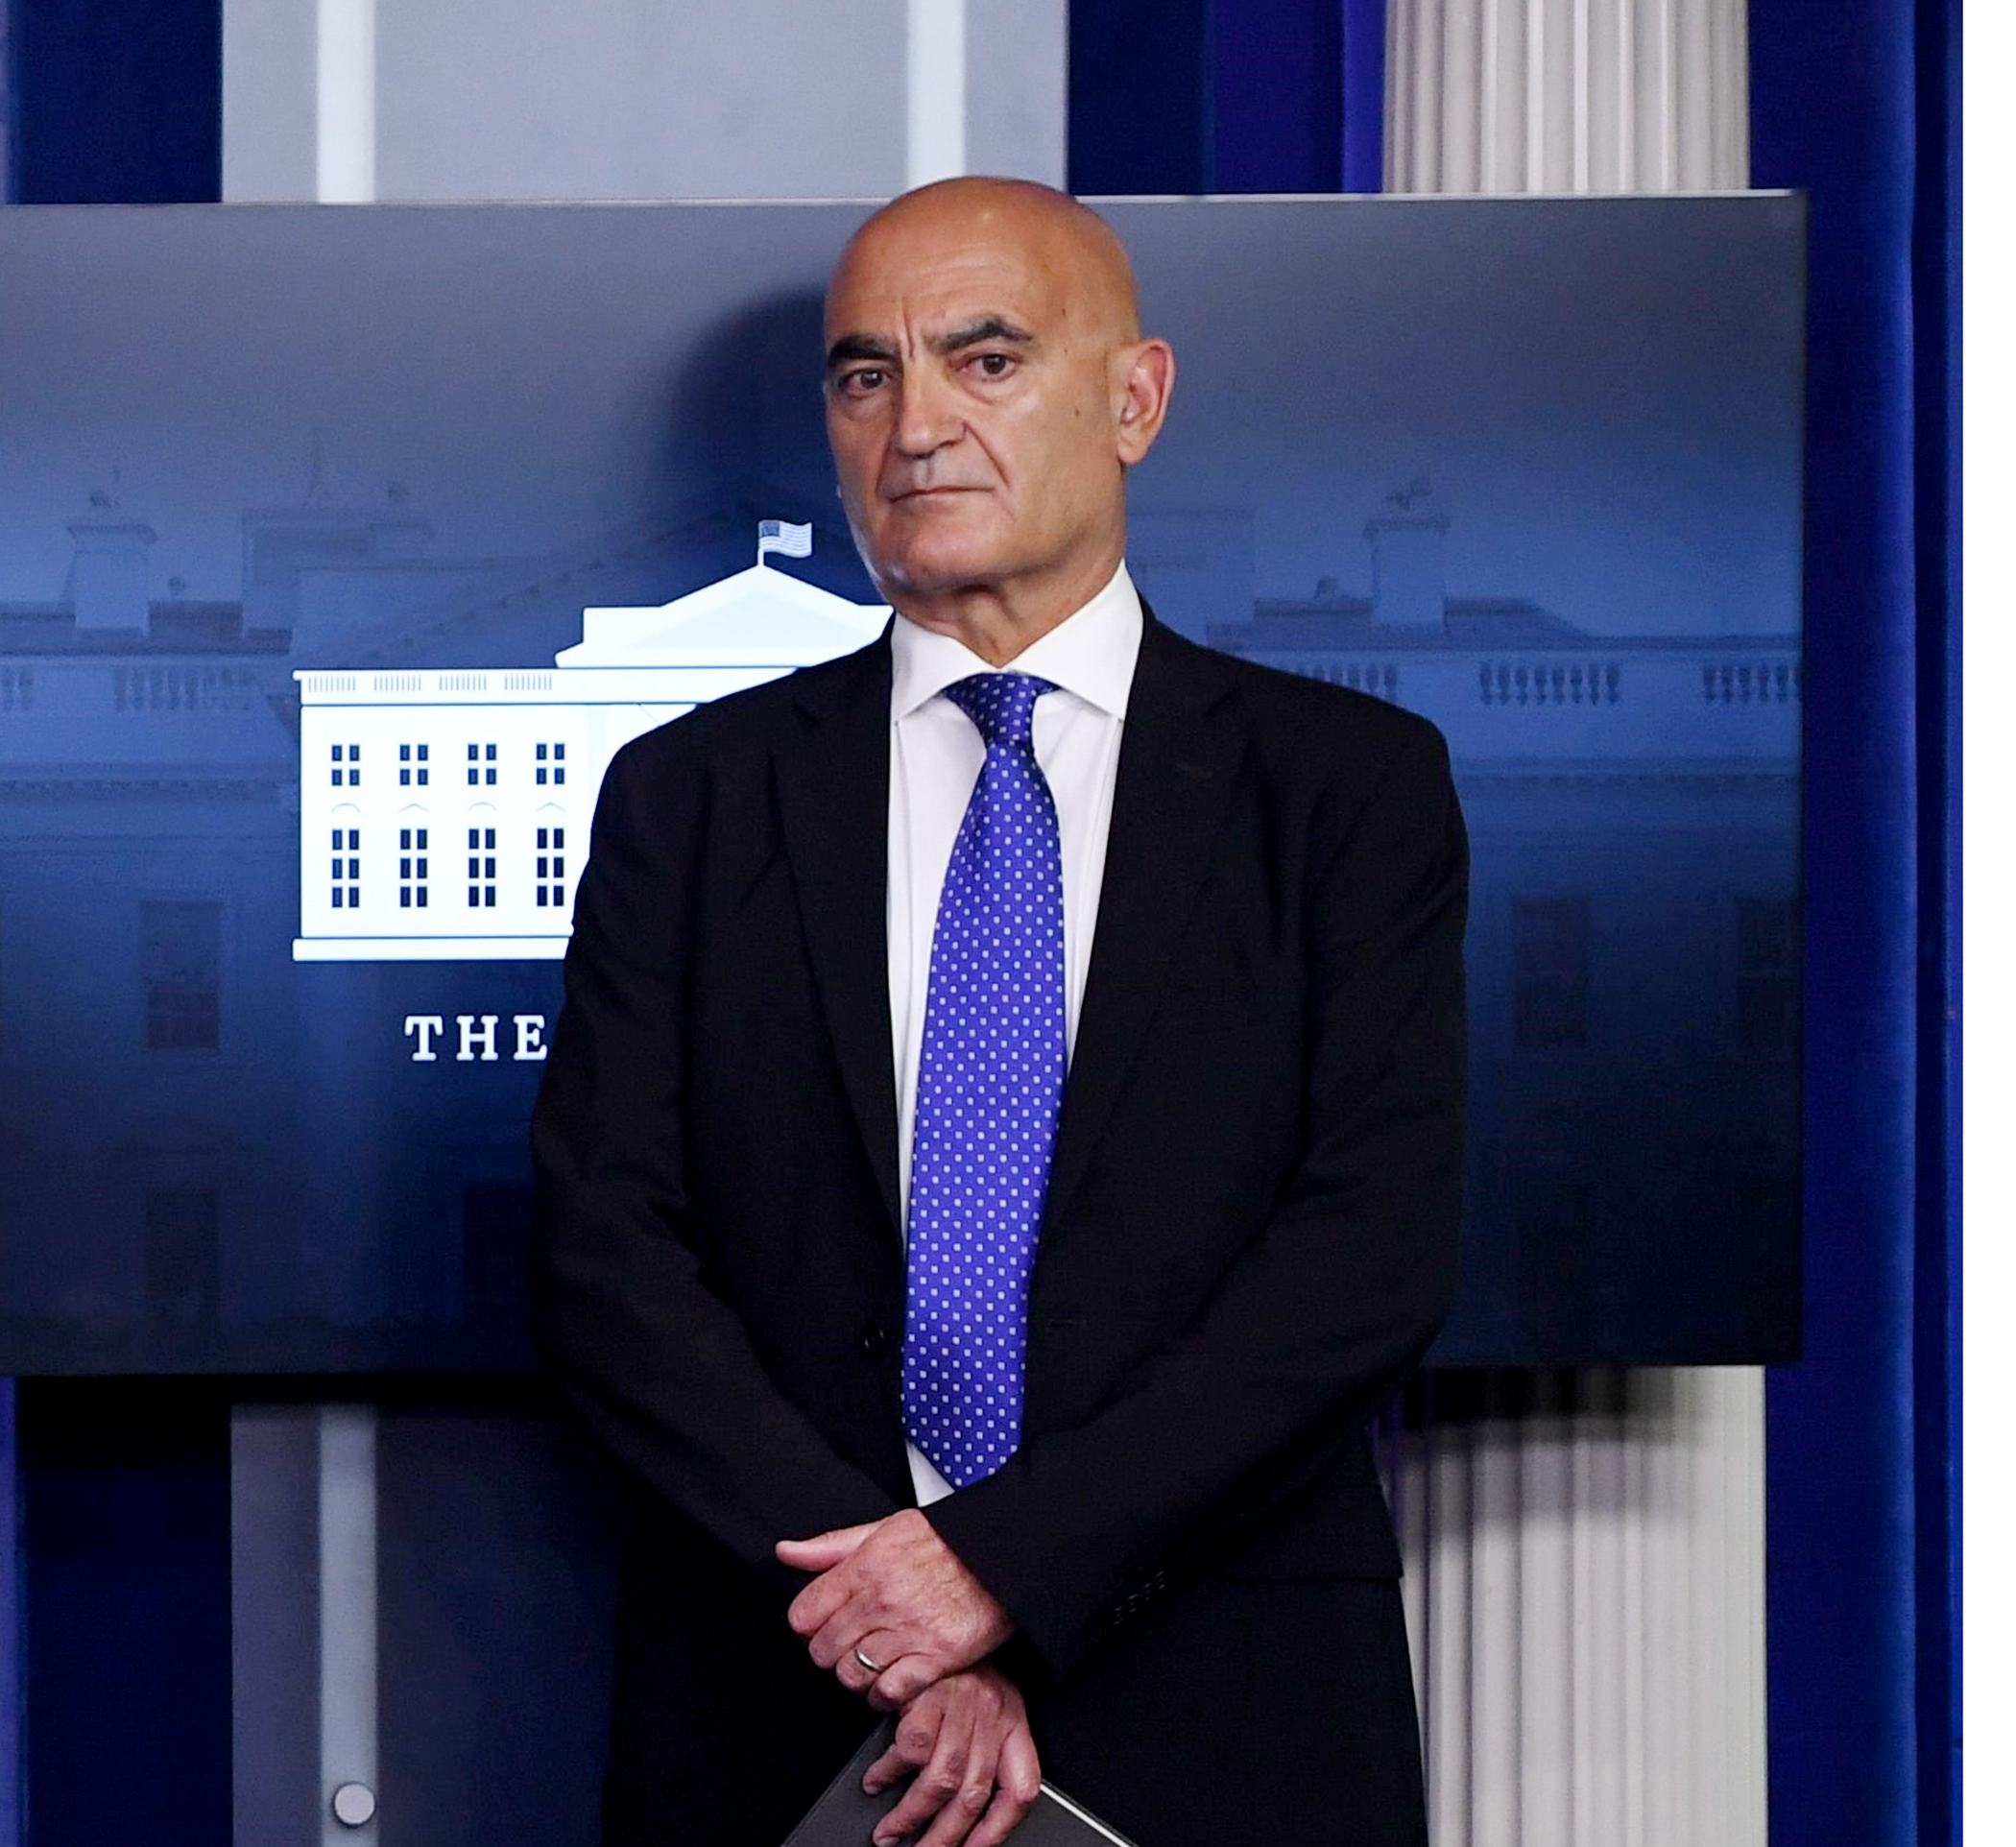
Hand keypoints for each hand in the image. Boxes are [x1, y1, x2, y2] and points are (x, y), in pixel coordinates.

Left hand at [777, 1509, 1014, 1707]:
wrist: (1001, 1556)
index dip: (809, 1626)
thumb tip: (785, 1553)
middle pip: (824, 1651)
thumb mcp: (883, 1530)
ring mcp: (907, 1632)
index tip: (823, 1625)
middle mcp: (880, 1601)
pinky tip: (894, 1680)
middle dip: (831, 1653)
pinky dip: (885, 1694)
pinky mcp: (935, 1658)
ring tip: (874, 1664)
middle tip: (850, 1647)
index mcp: (863, 1567)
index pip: (803, 1615)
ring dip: (858, 1677)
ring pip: (852, 1676)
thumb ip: (831, 1547)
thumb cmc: (945, 1541)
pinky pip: (889, 1693)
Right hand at [863, 1663, 1040, 1846]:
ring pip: (940, 1781)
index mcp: (1013, 1720)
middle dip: (944, 1838)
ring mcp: (961, 1706)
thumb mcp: (985, 1699)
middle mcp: (992, 1716)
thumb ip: (981, 1745)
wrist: (942, 1603)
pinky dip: (889, 1773)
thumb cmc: (959, 1662)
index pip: (1021, 1788)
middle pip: (973, 1795)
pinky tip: (877, 1781)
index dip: (999, 1828)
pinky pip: (909, 1749)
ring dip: (911, 1816)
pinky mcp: (929, 1694)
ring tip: (891, 1832)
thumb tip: (957, 1805)